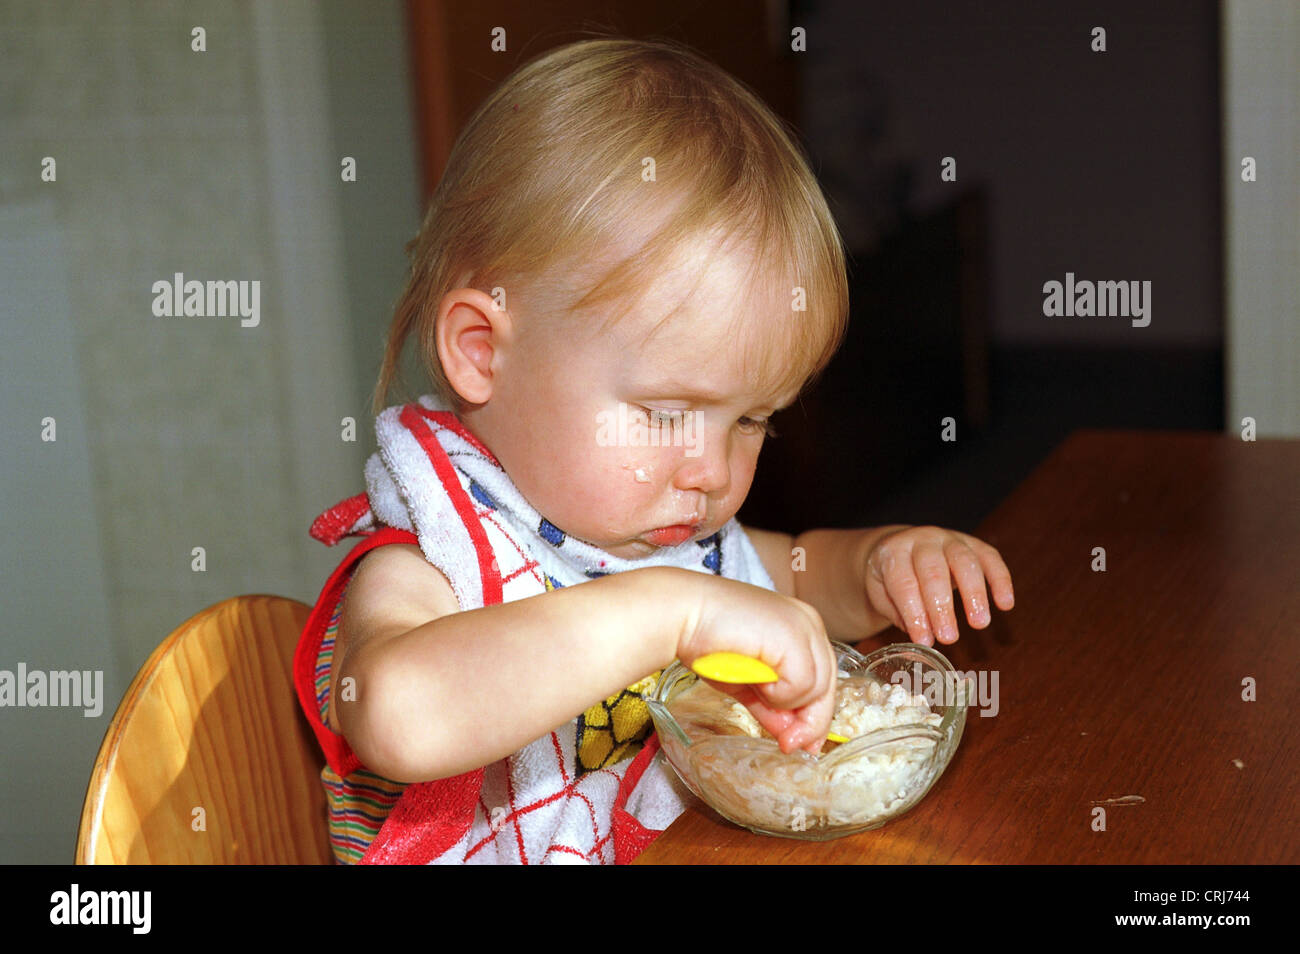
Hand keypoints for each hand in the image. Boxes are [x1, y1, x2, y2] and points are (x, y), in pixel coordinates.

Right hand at [677, 576, 837, 754]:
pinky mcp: (795, 638)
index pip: (822, 678)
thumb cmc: (708, 640)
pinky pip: (800, 686)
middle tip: (791, 745)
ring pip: (817, 690)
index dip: (814, 714)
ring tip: (756, 690)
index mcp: (801, 626)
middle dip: (810, 722)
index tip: (804, 742)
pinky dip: (777, 694)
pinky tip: (755, 680)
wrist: (684, 615)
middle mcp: (809, 623)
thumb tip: (789, 736)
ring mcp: (804, 629)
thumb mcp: (748, 681)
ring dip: (785, 704)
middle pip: (827, 686)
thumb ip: (772, 705)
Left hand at [864, 525, 1013, 645]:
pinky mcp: (972, 542)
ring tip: (980, 624)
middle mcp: (922, 540)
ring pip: (964, 561)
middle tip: (949, 637)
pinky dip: (1000, 580)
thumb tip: (922, 645)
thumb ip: (901, 617)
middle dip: (942, 606)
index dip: (914, 614)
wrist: (899, 548)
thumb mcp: (883, 595)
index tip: (924, 641)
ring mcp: (948, 538)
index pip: (903, 583)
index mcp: (893, 552)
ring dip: (974, 593)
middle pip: (933, 570)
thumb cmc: (890, 578)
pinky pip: (990, 557)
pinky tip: (1005, 604)